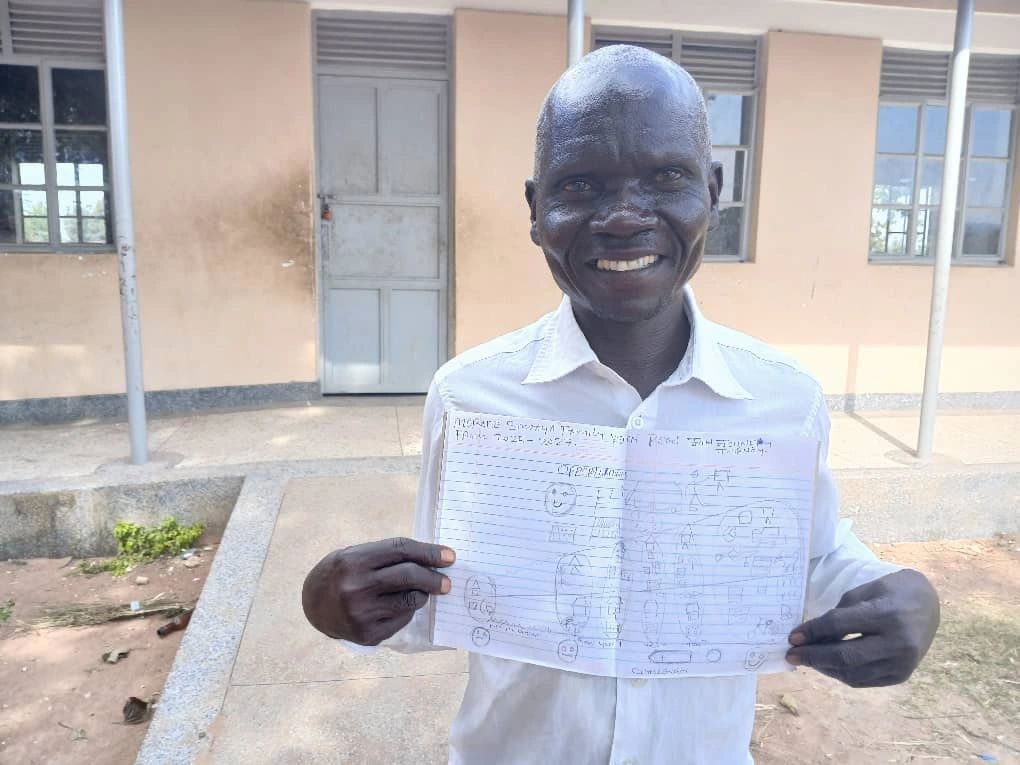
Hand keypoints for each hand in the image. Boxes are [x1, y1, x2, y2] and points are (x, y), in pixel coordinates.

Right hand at [302, 537, 455, 644]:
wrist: (314, 605)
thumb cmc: (343, 573)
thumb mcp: (357, 554)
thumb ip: (390, 556)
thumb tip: (434, 560)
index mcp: (354, 561)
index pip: (401, 551)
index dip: (429, 552)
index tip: (450, 557)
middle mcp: (356, 587)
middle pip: (409, 577)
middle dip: (434, 578)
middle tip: (447, 582)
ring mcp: (362, 613)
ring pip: (410, 601)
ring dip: (421, 595)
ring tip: (417, 592)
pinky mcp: (368, 635)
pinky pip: (402, 620)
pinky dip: (406, 611)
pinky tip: (393, 607)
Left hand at [786, 569, 939, 686]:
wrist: (929, 605)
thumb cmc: (892, 592)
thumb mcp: (865, 590)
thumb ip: (840, 612)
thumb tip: (811, 635)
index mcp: (887, 615)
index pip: (839, 626)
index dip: (812, 631)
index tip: (792, 636)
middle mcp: (897, 643)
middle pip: (845, 656)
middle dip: (813, 656)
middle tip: (791, 655)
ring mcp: (902, 664)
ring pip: (853, 674)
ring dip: (824, 668)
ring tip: (806, 658)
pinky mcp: (901, 676)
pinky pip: (864, 681)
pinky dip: (841, 674)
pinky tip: (826, 665)